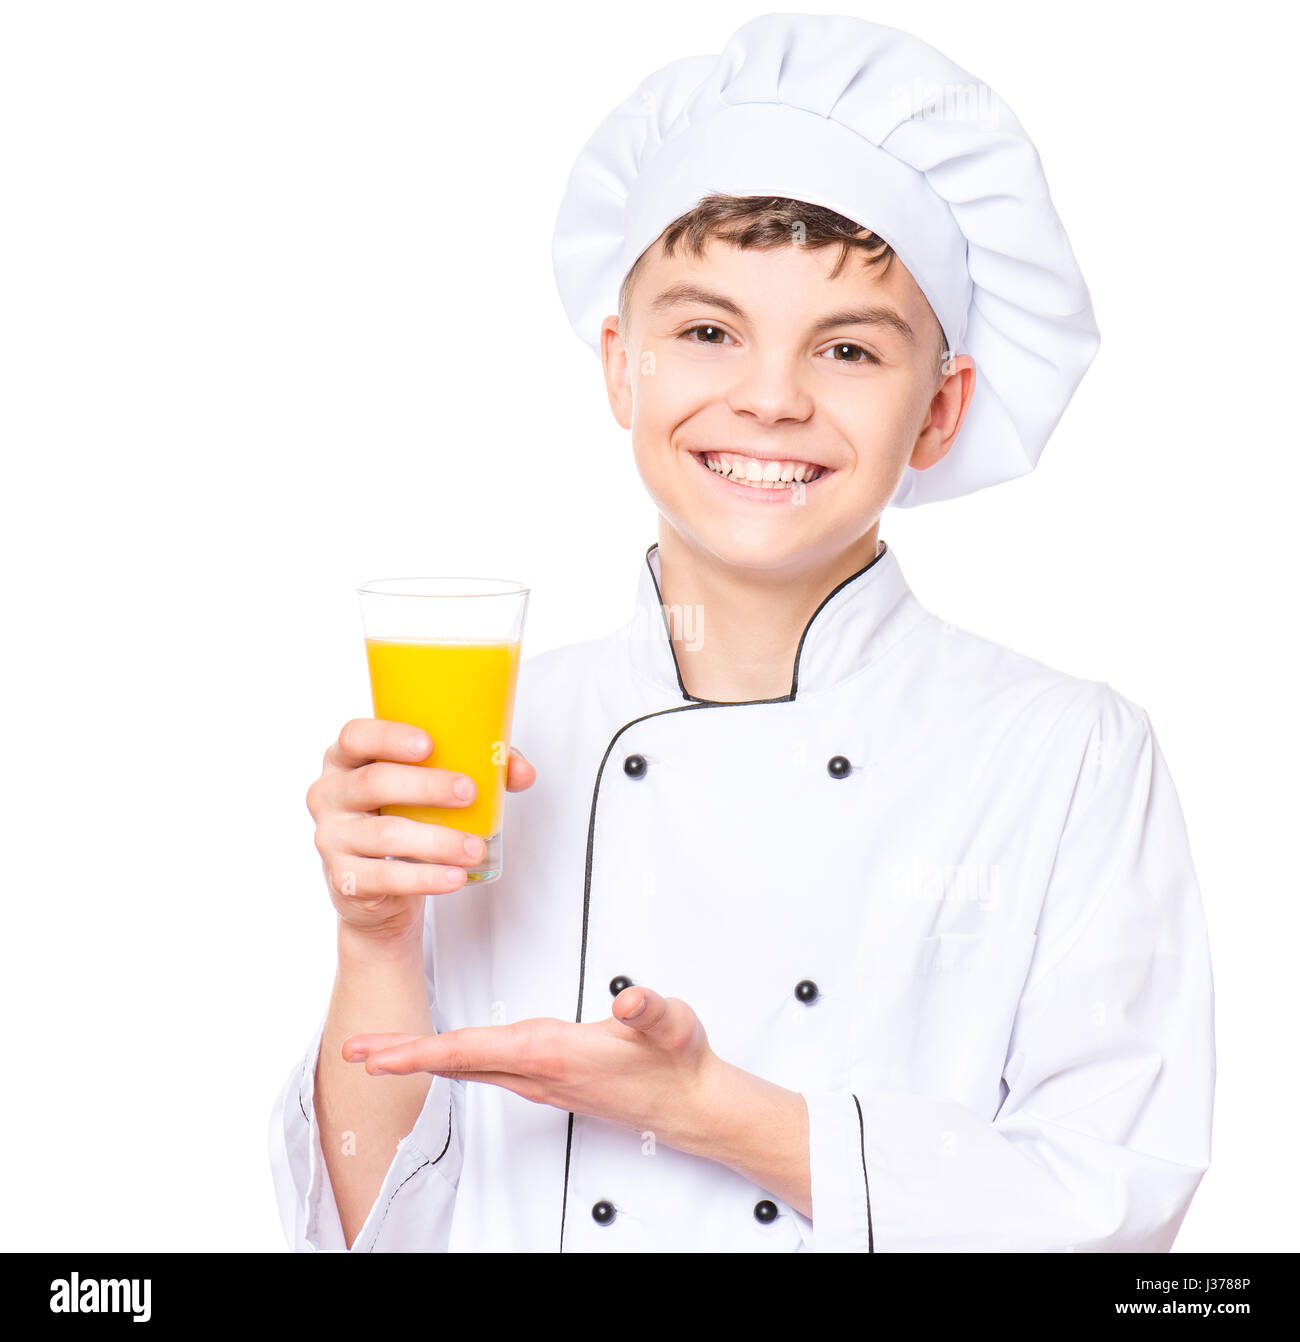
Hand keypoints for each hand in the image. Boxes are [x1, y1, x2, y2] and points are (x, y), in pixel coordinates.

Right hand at [305, 717, 535, 942]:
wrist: (379, 888)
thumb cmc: (406, 816)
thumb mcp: (431, 786)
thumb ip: (477, 768)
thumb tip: (521, 770)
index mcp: (346, 759)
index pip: (355, 736)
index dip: (388, 736)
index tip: (429, 744)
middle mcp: (329, 794)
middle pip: (373, 782)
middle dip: (426, 786)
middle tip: (468, 792)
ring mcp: (332, 838)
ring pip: (386, 835)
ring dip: (438, 840)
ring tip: (475, 848)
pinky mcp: (344, 879)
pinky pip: (386, 878)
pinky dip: (425, 878)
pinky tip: (455, 877)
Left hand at [343, 985, 719, 1150]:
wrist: (691, 1103)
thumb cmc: (676, 1063)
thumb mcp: (671, 1025)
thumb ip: (650, 1010)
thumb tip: (628, 999)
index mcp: (556, 1054)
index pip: (477, 1050)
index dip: (425, 1050)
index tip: (383, 1054)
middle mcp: (540, 1072)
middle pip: (457, 1063)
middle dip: (403, 1057)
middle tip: (355, 1052)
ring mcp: (541, 1081)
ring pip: (469, 1067)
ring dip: (422, 1058)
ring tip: (382, 1052)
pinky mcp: (548, 1081)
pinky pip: (487, 1069)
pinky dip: (453, 1060)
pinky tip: (443, 1056)